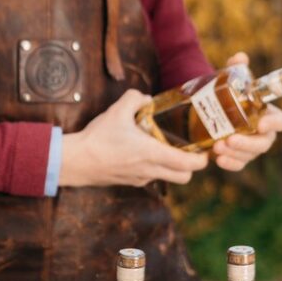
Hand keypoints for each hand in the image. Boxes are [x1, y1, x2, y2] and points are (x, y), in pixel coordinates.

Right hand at [60, 89, 207, 187]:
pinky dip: (154, 168)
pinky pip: (150, 177)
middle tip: (188, 148)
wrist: (75, 161)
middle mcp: (150, 171)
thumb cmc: (98, 138)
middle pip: (184, 177)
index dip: (202, 159)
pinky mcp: (129, 182)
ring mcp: (140, 179)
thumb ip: (136, 99)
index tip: (205, 149)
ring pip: (167, 178)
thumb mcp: (117, 110)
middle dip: (191, 166)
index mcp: (152, 154)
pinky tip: (143, 152)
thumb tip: (146, 98)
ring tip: (165, 148)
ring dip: (172, 167)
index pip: (189, 165)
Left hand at [212, 51, 281, 171]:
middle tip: (230, 139)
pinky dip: (229, 163)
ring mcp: (252, 147)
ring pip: (249, 155)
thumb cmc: (231, 94)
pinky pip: (238, 164)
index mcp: (269, 114)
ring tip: (217, 147)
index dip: (274, 124)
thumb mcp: (231, 80)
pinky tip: (218, 159)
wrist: (215, 109)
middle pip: (264, 143)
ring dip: (235, 153)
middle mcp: (264, 133)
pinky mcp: (239, 157)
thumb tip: (239, 57)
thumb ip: (236, 69)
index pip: (281, 122)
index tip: (260, 124)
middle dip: (248, 143)